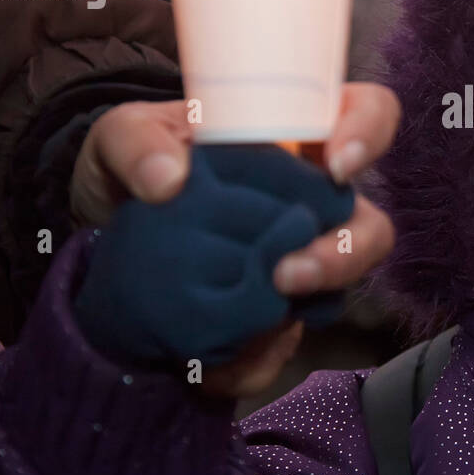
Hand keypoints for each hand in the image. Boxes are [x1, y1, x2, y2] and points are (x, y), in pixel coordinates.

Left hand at [70, 82, 401, 397]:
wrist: (103, 237)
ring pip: (342, 288)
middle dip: (347, 253)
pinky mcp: (273, 310)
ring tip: (266, 320)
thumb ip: (136, 142)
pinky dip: (259, 355)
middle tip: (290, 273)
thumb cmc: (133, 163)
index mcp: (294, 136)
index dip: (370, 133)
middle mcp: (311, 199)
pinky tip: (221, 361)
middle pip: (368, 224)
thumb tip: (169, 179)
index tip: (338, 165)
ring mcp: (297, 257)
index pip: (366, 112)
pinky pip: (285, 342)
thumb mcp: (119, 135)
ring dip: (314, 305)